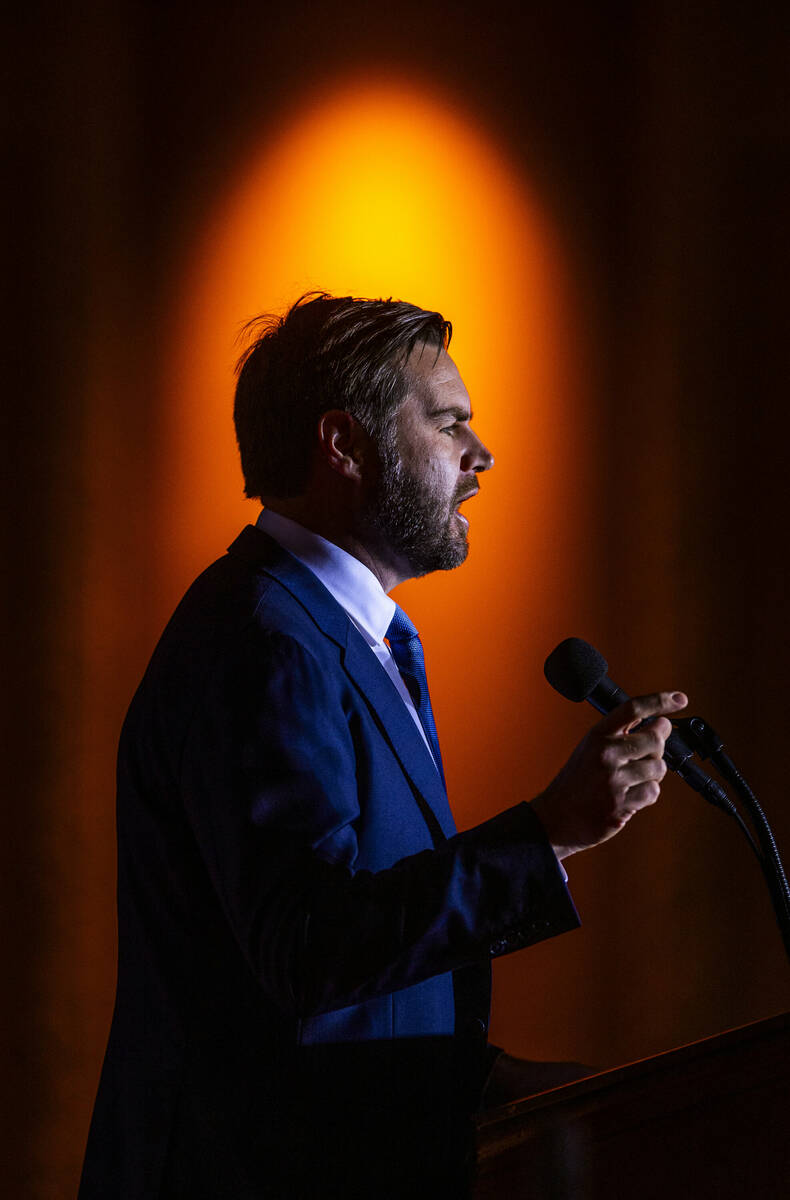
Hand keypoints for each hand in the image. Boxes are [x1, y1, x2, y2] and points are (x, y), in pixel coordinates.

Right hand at [531, 691, 687, 859]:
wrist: (556, 816)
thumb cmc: (579, 780)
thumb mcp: (591, 747)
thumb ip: (620, 735)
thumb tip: (660, 724)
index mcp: (597, 734)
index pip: (633, 708)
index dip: (660, 701)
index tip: (680, 699)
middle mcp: (604, 753)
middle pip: (656, 739)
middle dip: (659, 748)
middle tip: (647, 756)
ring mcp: (612, 779)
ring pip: (659, 767)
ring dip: (653, 775)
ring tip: (634, 780)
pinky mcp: (619, 804)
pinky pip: (653, 792)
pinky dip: (647, 794)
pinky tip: (630, 796)